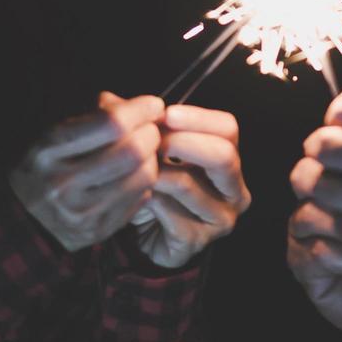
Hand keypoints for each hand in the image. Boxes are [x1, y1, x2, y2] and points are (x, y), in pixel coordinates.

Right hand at [8, 91, 162, 251]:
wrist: (23, 217)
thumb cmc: (48, 163)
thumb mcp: (57, 130)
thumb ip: (99, 113)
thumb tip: (144, 109)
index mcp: (50, 149)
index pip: (110, 124)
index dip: (140, 110)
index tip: (153, 104)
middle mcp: (64, 182)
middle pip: (132, 150)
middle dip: (151, 133)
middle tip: (150, 129)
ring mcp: (82, 211)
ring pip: (143, 175)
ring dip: (152, 157)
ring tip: (144, 152)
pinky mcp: (99, 229)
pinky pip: (141, 197)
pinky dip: (145, 181)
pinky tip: (134, 175)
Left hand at [129, 104, 251, 267]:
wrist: (146, 234)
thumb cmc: (155, 184)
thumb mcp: (145, 148)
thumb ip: (133, 121)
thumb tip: (108, 100)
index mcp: (229, 159)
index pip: (228, 128)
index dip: (198, 118)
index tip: (167, 114)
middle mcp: (234, 190)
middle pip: (223, 156)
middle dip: (183, 142)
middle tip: (153, 140)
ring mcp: (220, 219)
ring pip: (189, 184)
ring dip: (157, 173)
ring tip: (137, 170)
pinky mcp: (197, 241)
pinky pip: (171, 214)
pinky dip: (150, 202)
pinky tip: (138, 199)